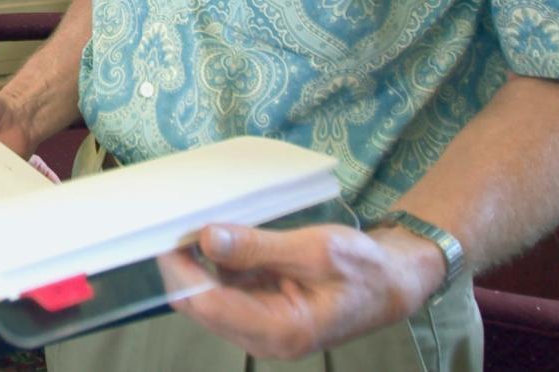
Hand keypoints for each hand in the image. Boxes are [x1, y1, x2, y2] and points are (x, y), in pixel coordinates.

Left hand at [167, 222, 442, 359]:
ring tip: (198, 222)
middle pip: (200, 303)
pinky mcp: (261, 312)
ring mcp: (260, 326)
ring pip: (209, 295)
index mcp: (279, 330)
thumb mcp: (312, 249)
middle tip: (178, 221)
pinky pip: (225, 288)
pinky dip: (216, 262)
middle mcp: (264, 336)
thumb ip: (257, 246)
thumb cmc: (362, 269)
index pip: (206, 304)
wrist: (391, 282)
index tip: (167, 233)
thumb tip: (209, 238)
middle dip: (184, 263)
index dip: (180, 269)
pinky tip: (220, 235)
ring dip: (198, 261)